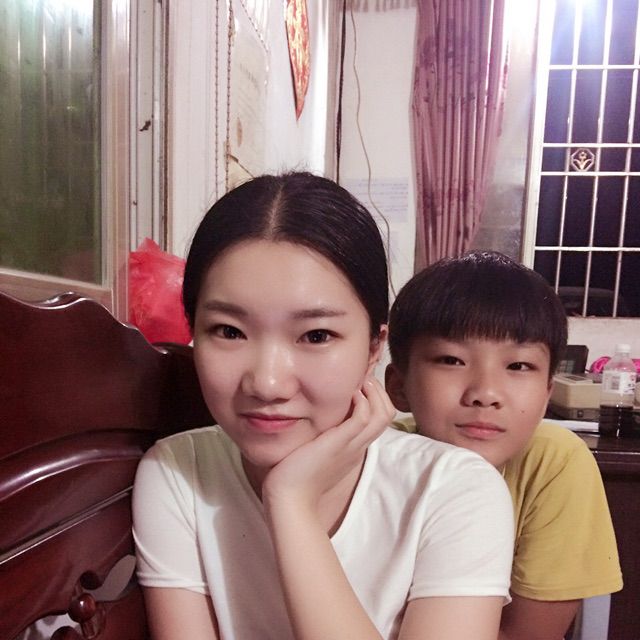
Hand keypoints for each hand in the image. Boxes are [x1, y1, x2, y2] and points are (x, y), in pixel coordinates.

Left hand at [262, 376, 394, 515]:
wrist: (289, 500)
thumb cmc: (294, 478)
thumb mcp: (313, 452)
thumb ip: (318, 438)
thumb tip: (310, 422)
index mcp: (353, 449)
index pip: (379, 419)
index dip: (375, 399)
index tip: (360, 385)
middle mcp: (357, 446)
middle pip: (387, 414)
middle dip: (379, 391)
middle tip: (363, 379)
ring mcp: (351, 446)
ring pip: (382, 415)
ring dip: (374, 393)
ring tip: (361, 382)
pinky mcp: (339, 444)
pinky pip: (363, 418)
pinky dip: (362, 402)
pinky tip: (350, 394)